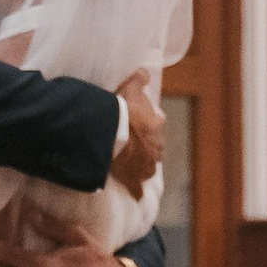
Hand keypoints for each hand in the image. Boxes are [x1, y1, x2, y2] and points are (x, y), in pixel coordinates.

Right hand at [110, 74, 164, 193]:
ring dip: (142, 164)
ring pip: (148, 166)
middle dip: (146, 144)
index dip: (148, 121)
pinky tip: (136, 196)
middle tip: (132, 142)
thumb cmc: (120, 109)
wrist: (109, 133)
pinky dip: (136, 191)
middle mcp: (155, 147)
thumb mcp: (130, 88)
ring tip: (131, 161)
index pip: (157, 122)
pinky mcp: (133, 178)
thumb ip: (139, 78)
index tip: (139, 120)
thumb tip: (144, 71)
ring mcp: (145, 165)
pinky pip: (136, 188)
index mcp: (155, 126)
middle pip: (154, 146)